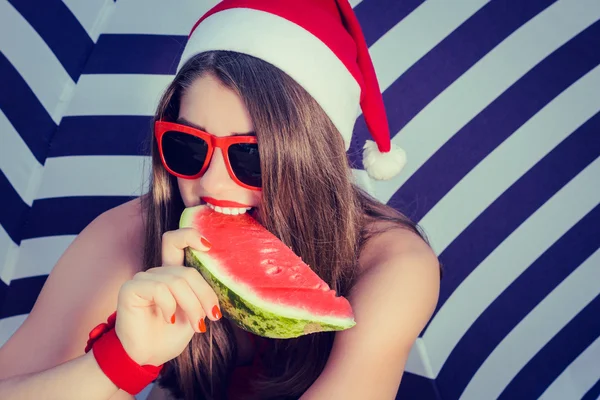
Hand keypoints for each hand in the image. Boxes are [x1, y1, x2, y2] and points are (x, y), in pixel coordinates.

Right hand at [113, 228, 220, 365]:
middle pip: (188, 272)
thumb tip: (221, 285)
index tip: (209, 246)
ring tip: (196, 325)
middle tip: (213, 317)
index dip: (190, 236)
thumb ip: (201, 295)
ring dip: (192, 306)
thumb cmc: (169, 335)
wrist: (147, 357)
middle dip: (205, 295)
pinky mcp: (131, 288)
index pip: (176, 242)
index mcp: (172, 274)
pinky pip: (159, 289)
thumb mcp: (194, 313)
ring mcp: (143, 278)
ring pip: (177, 282)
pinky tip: (168, 319)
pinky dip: (169, 305)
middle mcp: (157, 272)